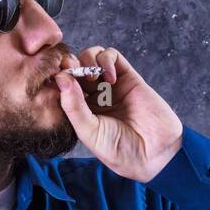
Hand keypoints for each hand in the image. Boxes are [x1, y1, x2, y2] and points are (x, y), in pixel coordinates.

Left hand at [53, 45, 182, 182]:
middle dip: (70, 65)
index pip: (62, 87)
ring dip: (87, 60)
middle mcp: (93, 96)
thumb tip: (61, 78)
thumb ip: (74, 107)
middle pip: (75, 68)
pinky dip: (106, 59)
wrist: (154, 153)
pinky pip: (111, 56)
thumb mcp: (90, 132)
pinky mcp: (127, 77)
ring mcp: (110, 85)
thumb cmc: (120, 150)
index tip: (55, 79)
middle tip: (70, 69)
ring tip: (92, 77)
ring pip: (91, 58)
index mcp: (80, 111)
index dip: (58, 79)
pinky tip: (110, 77)